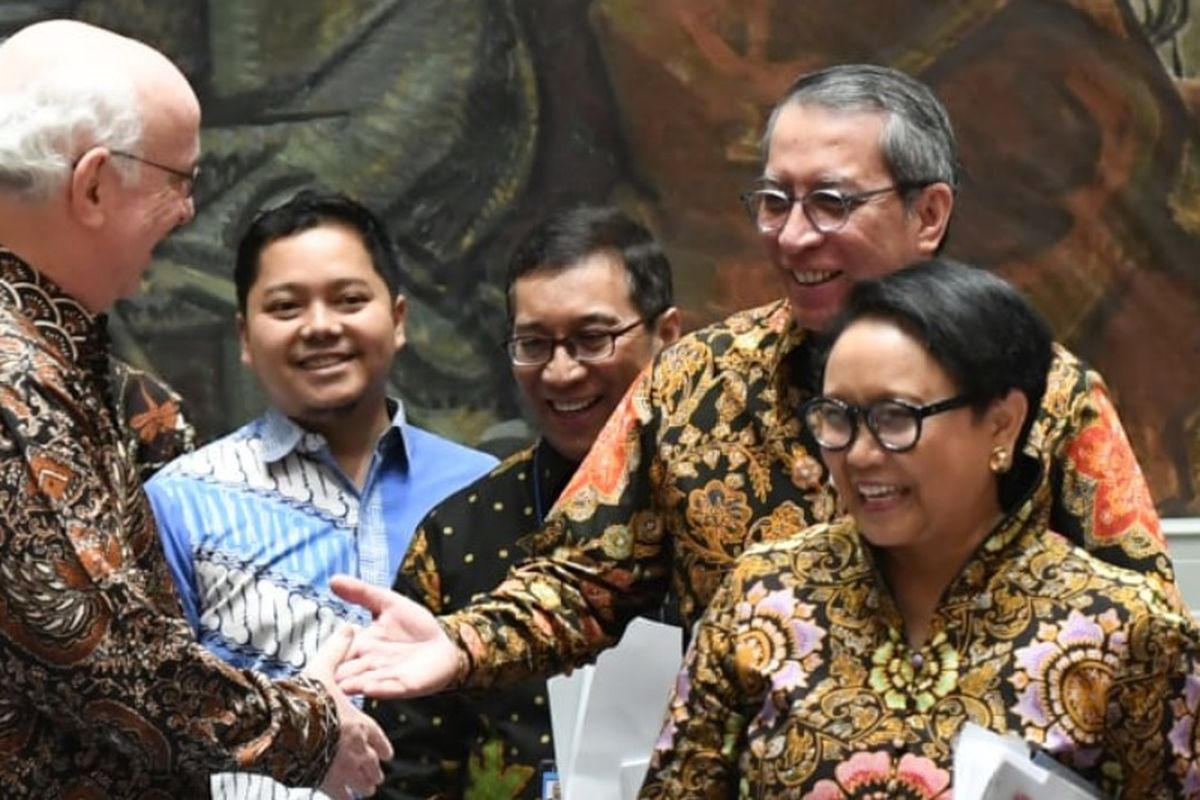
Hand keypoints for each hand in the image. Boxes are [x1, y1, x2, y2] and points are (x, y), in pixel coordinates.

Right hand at [305, 624, 393, 798]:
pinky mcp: (325, 782)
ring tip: (366, 789)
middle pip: (372, 763)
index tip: (387, 754)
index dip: (383, 746)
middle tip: (377, 776)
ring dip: (364, 784)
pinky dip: (345, 798)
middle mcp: (355, 748)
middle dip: (374, 768)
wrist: (283, 725)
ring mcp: (341, 768)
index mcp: (359, 723)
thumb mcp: (323, 667)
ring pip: (362, 782)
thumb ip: (338, 649)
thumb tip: (349, 626)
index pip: (378, 738)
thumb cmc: (304, 696)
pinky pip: (341, 796)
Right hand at [330, 575, 463, 698]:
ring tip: (342, 683)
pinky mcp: (403, 686)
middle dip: (333, 673)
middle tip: (324, 672)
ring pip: (358, 685)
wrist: (446, 644)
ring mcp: (384, 677)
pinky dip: (377, 689)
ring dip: (350, 684)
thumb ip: (362, 592)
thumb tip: (333, 579)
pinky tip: (369, 686)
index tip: (325, 645)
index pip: (335, 650)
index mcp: (361, 644)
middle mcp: (368, 664)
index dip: (328, 649)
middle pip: (341, 672)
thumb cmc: (415, 625)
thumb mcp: (389, 603)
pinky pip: (386, 691)